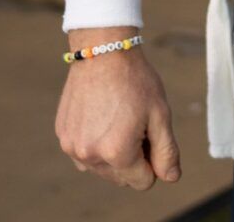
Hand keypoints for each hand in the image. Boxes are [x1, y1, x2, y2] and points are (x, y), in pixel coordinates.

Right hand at [55, 27, 180, 189]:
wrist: (102, 52)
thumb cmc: (135, 81)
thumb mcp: (160, 115)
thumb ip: (167, 151)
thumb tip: (170, 177)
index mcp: (117, 153)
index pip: (143, 182)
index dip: (153, 160)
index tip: (151, 134)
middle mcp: (89, 156)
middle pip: (122, 178)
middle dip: (134, 157)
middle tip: (136, 123)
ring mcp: (72, 147)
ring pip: (102, 168)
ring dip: (114, 153)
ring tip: (119, 118)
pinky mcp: (63, 136)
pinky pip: (85, 154)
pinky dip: (96, 143)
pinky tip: (102, 116)